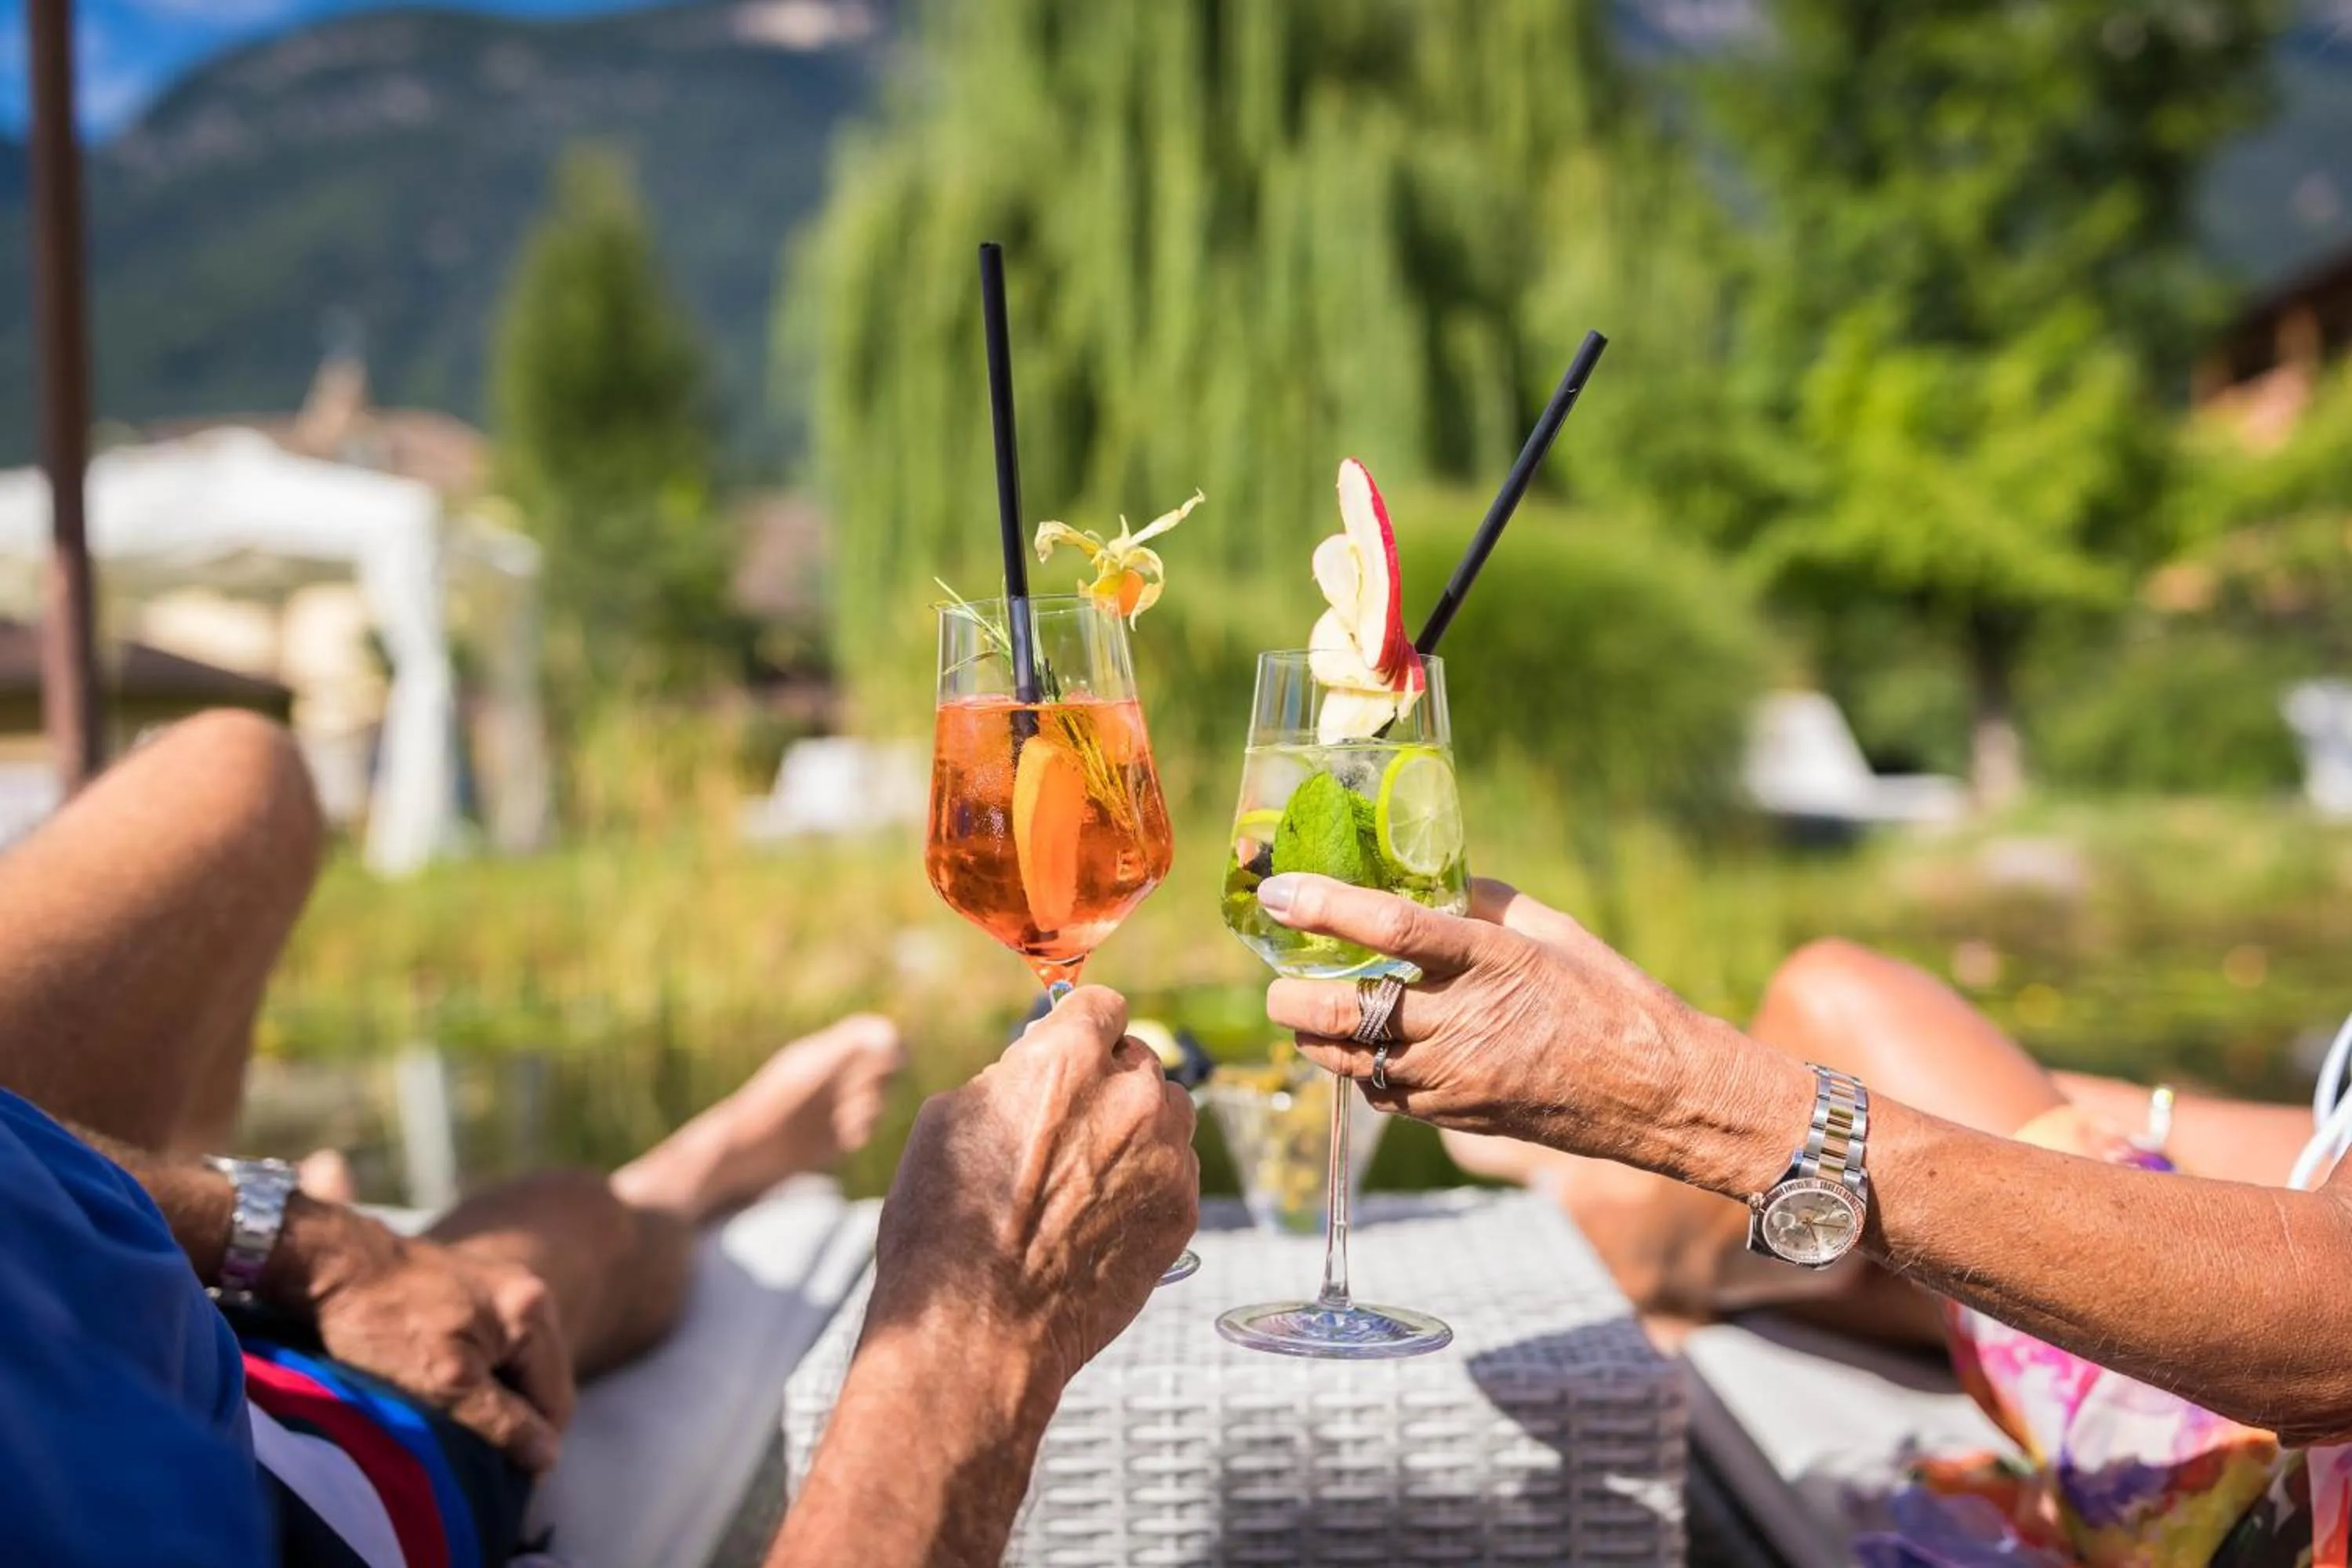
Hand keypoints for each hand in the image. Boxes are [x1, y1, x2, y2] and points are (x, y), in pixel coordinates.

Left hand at [274, 1203, 573, 1471]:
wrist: (330, 1264)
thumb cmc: (382, 1324)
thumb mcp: (445, 1385)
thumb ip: (503, 1422)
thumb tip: (547, 1457)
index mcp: (532, 1312)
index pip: (556, 1401)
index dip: (532, 1448)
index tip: (494, 1479)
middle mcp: (529, 1292)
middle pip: (540, 1382)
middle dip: (514, 1421)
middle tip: (470, 1454)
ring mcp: (502, 1286)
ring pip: (515, 1366)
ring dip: (493, 1398)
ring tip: (452, 1421)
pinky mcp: (473, 1287)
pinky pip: (493, 1346)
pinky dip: (477, 1374)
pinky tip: (444, 1387)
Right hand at [864, 986, 1197, 1399]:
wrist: (978, 1332)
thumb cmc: (945, 1228)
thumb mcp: (950, 1119)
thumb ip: (1012, 1076)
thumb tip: (1038, 1065)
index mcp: (1067, 1060)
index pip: (1103, 1006)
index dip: (1081, 1028)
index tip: (1071, 1050)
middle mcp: (1131, 1098)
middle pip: (1139, 1060)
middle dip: (1108, 1083)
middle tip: (1067, 1129)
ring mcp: (1167, 1158)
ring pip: (1169, 1114)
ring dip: (1137, 1130)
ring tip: (1085, 1179)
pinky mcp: (1183, 1213)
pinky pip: (1177, 1172)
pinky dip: (1147, 1184)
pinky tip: (1099, 1220)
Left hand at [1257, 873, 1804, 1181]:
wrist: (1659, 1095)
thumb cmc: (1614, 1000)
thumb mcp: (1554, 932)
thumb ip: (1484, 903)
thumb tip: (1428, 883)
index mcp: (1493, 962)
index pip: (1391, 929)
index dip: (1325, 907)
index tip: (1279, 892)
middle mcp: (1466, 1023)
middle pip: (1348, 1010)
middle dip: (1292, 993)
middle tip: (1275, 975)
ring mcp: (1457, 1079)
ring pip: (1351, 1060)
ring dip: (1313, 1034)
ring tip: (1301, 1009)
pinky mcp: (1456, 1118)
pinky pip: (1381, 1095)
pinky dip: (1355, 1068)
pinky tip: (1357, 1047)